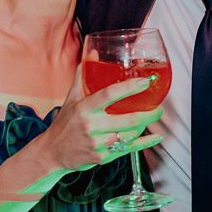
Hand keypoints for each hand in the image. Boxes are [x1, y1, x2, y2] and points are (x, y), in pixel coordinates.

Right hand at [36, 67, 161, 170]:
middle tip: (158, 107)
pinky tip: (155, 138)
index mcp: (84, 108)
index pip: (109, 94)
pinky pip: (128, 149)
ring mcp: (97, 143)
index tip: (145, 82)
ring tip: (153, 117)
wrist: (52, 152)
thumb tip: (94, 53)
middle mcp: (91, 126)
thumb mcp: (71, 98)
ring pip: (129, 134)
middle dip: (148, 114)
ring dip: (145, 126)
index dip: (129, 87)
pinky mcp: (102, 157)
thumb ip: (83, 76)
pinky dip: (145, 143)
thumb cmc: (65, 123)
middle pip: (126, 119)